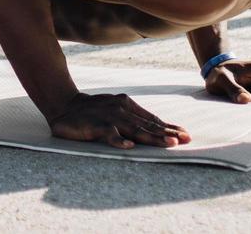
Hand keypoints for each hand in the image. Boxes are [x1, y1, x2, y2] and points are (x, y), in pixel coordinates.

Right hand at [47, 92, 189, 148]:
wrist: (64, 105)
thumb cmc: (93, 112)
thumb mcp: (115, 111)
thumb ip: (132, 119)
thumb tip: (155, 129)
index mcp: (127, 105)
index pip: (152, 119)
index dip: (169, 127)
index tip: (186, 135)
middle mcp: (121, 109)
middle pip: (148, 124)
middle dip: (168, 133)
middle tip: (185, 140)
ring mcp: (109, 117)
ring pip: (134, 129)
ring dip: (153, 137)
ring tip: (169, 144)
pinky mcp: (95, 125)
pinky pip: (109, 134)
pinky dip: (119, 140)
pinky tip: (129, 146)